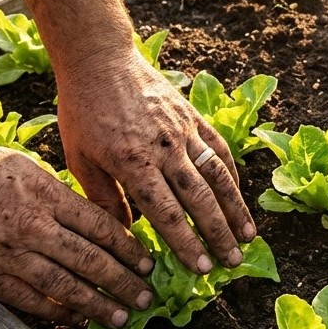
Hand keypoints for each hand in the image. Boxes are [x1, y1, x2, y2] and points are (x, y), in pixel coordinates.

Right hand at [0, 137, 153, 327]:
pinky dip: (54, 312)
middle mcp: (30, 225)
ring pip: (63, 285)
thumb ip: (55, 194)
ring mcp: (6, 252)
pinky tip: (75, 318)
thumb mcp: (22, 165)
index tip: (147, 261)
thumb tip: (89, 217)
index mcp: (44, 193)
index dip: (128, 247)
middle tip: (146, 296)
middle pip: (89, 258)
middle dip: (123, 280)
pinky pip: (27, 299)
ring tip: (120, 314)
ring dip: (96, 303)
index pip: (99, 225)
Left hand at [55, 50, 256, 274]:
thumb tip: (125, 235)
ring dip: (235, 208)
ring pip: (217, 175)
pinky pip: (218, 148)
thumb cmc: (82, 111)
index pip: (167, 212)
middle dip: (218, 234)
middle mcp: (164, 148)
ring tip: (248, 235)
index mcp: (133, 162)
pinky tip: (238, 196)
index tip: (201, 269)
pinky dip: (232, 174)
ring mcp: (183, 130)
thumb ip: (103, 198)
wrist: (99, 60)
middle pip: (200, 199)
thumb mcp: (79, 159)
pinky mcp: (192, 116)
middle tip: (232, 262)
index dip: (186, 243)